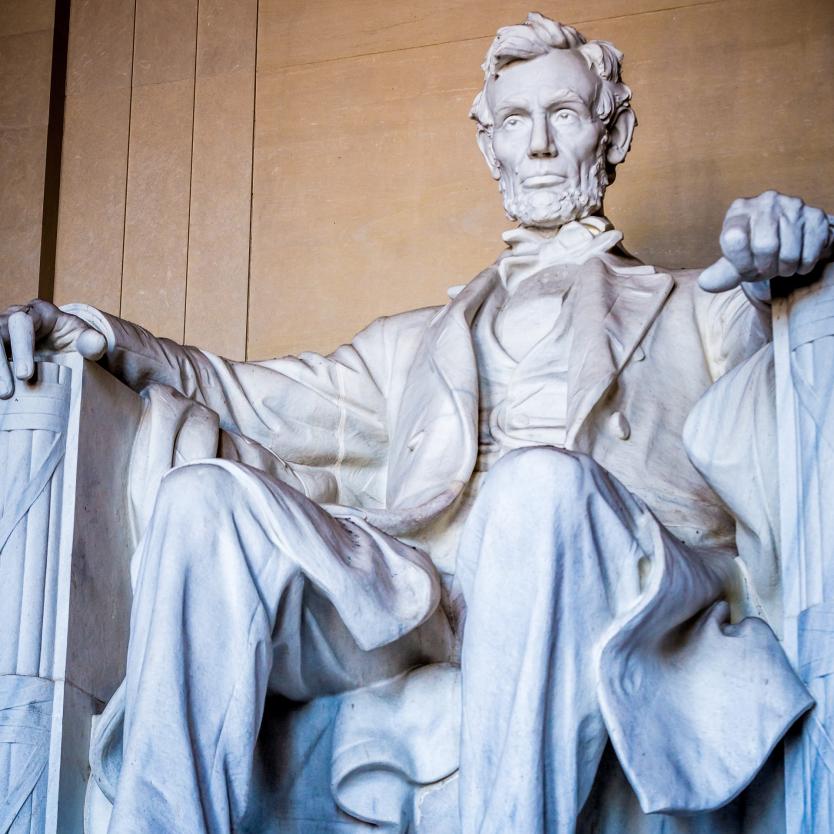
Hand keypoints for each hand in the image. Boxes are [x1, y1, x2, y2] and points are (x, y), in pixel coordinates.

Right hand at [0, 299, 106, 397]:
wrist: (66, 344)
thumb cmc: (74, 338)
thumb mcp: (86, 337)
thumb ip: (93, 341)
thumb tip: (97, 345)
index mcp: (37, 313)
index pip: (20, 323)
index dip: (21, 348)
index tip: (25, 376)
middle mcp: (13, 319)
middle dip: (0, 365)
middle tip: (7, 392)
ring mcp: (3, 335)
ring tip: (3, 395)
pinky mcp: (2, 350)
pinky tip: (1, 397)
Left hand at [699, 191, 833, 292]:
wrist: (790, 237)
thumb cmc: (755, 250)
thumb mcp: (735, 260)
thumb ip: (721, 273)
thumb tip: (705, 283)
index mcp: (739, 210)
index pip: (733, 239)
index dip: (740, 263)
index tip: (744, 269)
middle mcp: (766, 202)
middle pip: (765, 247)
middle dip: (765, 268)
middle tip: (766, 269)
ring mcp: (793, 206)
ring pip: (789, 254)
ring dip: (785, 270)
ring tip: (781, 265)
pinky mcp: (815, 216)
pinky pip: (809, 254)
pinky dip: (803, 266)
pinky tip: (798, 260)